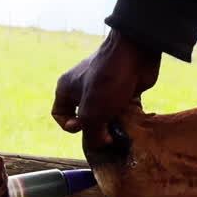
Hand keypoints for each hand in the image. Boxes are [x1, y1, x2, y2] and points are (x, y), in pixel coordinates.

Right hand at [51, 30, 161, 149]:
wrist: (135, 52)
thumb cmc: (107, 79)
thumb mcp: (92, 113)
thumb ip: (91, 135)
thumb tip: (100, 145)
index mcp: (67, 89)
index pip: (59, 115)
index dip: (69, 126)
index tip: (83, 128)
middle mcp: (84, 88)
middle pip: (87, 118)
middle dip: (98, 129)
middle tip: (109, 134)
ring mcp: (105, 89)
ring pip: (107, 115)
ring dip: (116, 125)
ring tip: (124, 129)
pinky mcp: (125, 90)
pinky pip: (125, 110)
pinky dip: (130, 118)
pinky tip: (136, 122)